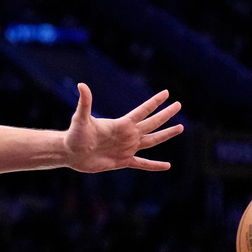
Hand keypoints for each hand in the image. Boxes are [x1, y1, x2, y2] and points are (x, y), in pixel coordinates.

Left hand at [63, 83, 182, 172]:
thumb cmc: (75, 134)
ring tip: (180, 128)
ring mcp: (127, 148)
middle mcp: (127, 135)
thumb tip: (81, 85)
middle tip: (179, 105)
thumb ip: (85, 103)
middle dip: (165, 115)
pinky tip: (167, 166)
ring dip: (166, 134)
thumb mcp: (81, 118)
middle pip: (152, 123)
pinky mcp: (123, 161)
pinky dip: (154, 165)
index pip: (142, 111)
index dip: (155, 102)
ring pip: (152, 141)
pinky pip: (143, 163)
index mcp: (121, 124)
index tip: (167, 93)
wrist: (71, 153)